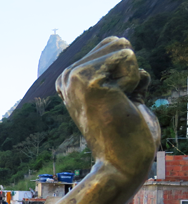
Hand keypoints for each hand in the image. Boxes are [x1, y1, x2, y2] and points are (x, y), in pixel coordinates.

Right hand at [56, 37, 158, 175]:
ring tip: (119, 103)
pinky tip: (120, 103)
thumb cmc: (128, 133)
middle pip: (116, 42)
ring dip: (133, 77)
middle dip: (130, 70)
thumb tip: (120, 39)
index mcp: (71, 81)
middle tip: (120, 102)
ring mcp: (74, 78)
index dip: (127, 70)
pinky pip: (128, 57)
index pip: (111, 45)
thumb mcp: (122, 93)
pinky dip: (135, 82)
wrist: (122, 163)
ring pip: (122, 47)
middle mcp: (67, 77)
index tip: (117, 100)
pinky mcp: (87, 80)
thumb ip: (118, 70)